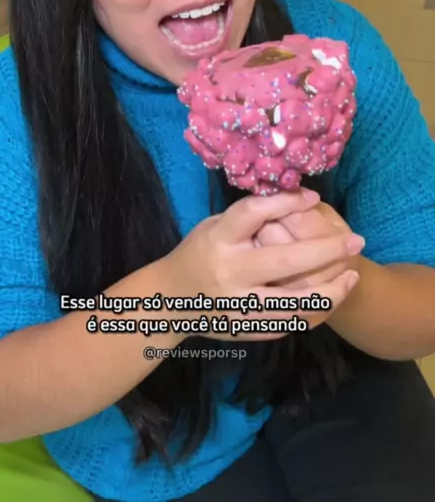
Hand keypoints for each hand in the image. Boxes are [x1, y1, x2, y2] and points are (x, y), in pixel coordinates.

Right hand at [165, 191, 363, 341]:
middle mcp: (229, 273)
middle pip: (285, 261)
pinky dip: (314, 313)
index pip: (253, 214)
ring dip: (330, 291)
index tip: (314, 197)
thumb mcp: (214, 227)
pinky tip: (331, 299)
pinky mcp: (246, 329)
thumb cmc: (199, 253)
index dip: (285, 203)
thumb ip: (249, 218)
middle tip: (356, 241)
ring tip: (352, 277)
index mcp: (218, 240)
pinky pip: (289, 324)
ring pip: (295, 303)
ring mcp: (238, 306)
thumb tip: (296, 199)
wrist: (171, 302)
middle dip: (326, 250)